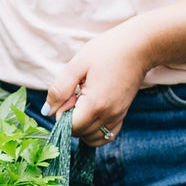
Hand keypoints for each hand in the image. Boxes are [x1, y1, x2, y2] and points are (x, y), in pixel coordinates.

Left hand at [44, 22, 151, 145]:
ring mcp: (117, 117)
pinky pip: (106, 136)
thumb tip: (47, 111)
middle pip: (80, 134)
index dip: (61, 113)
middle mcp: (108, 116)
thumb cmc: (107, 51)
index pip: (70, 127)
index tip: (68, 94)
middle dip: (71, 119)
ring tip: (83, 103)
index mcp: (95, 104)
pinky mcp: (122, 115)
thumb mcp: (77, 64)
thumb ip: (59, 89)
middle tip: (75, 95)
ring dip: (82, 126)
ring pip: (92, 139)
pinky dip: (95, 130)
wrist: (139, 47)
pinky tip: (92, 112)